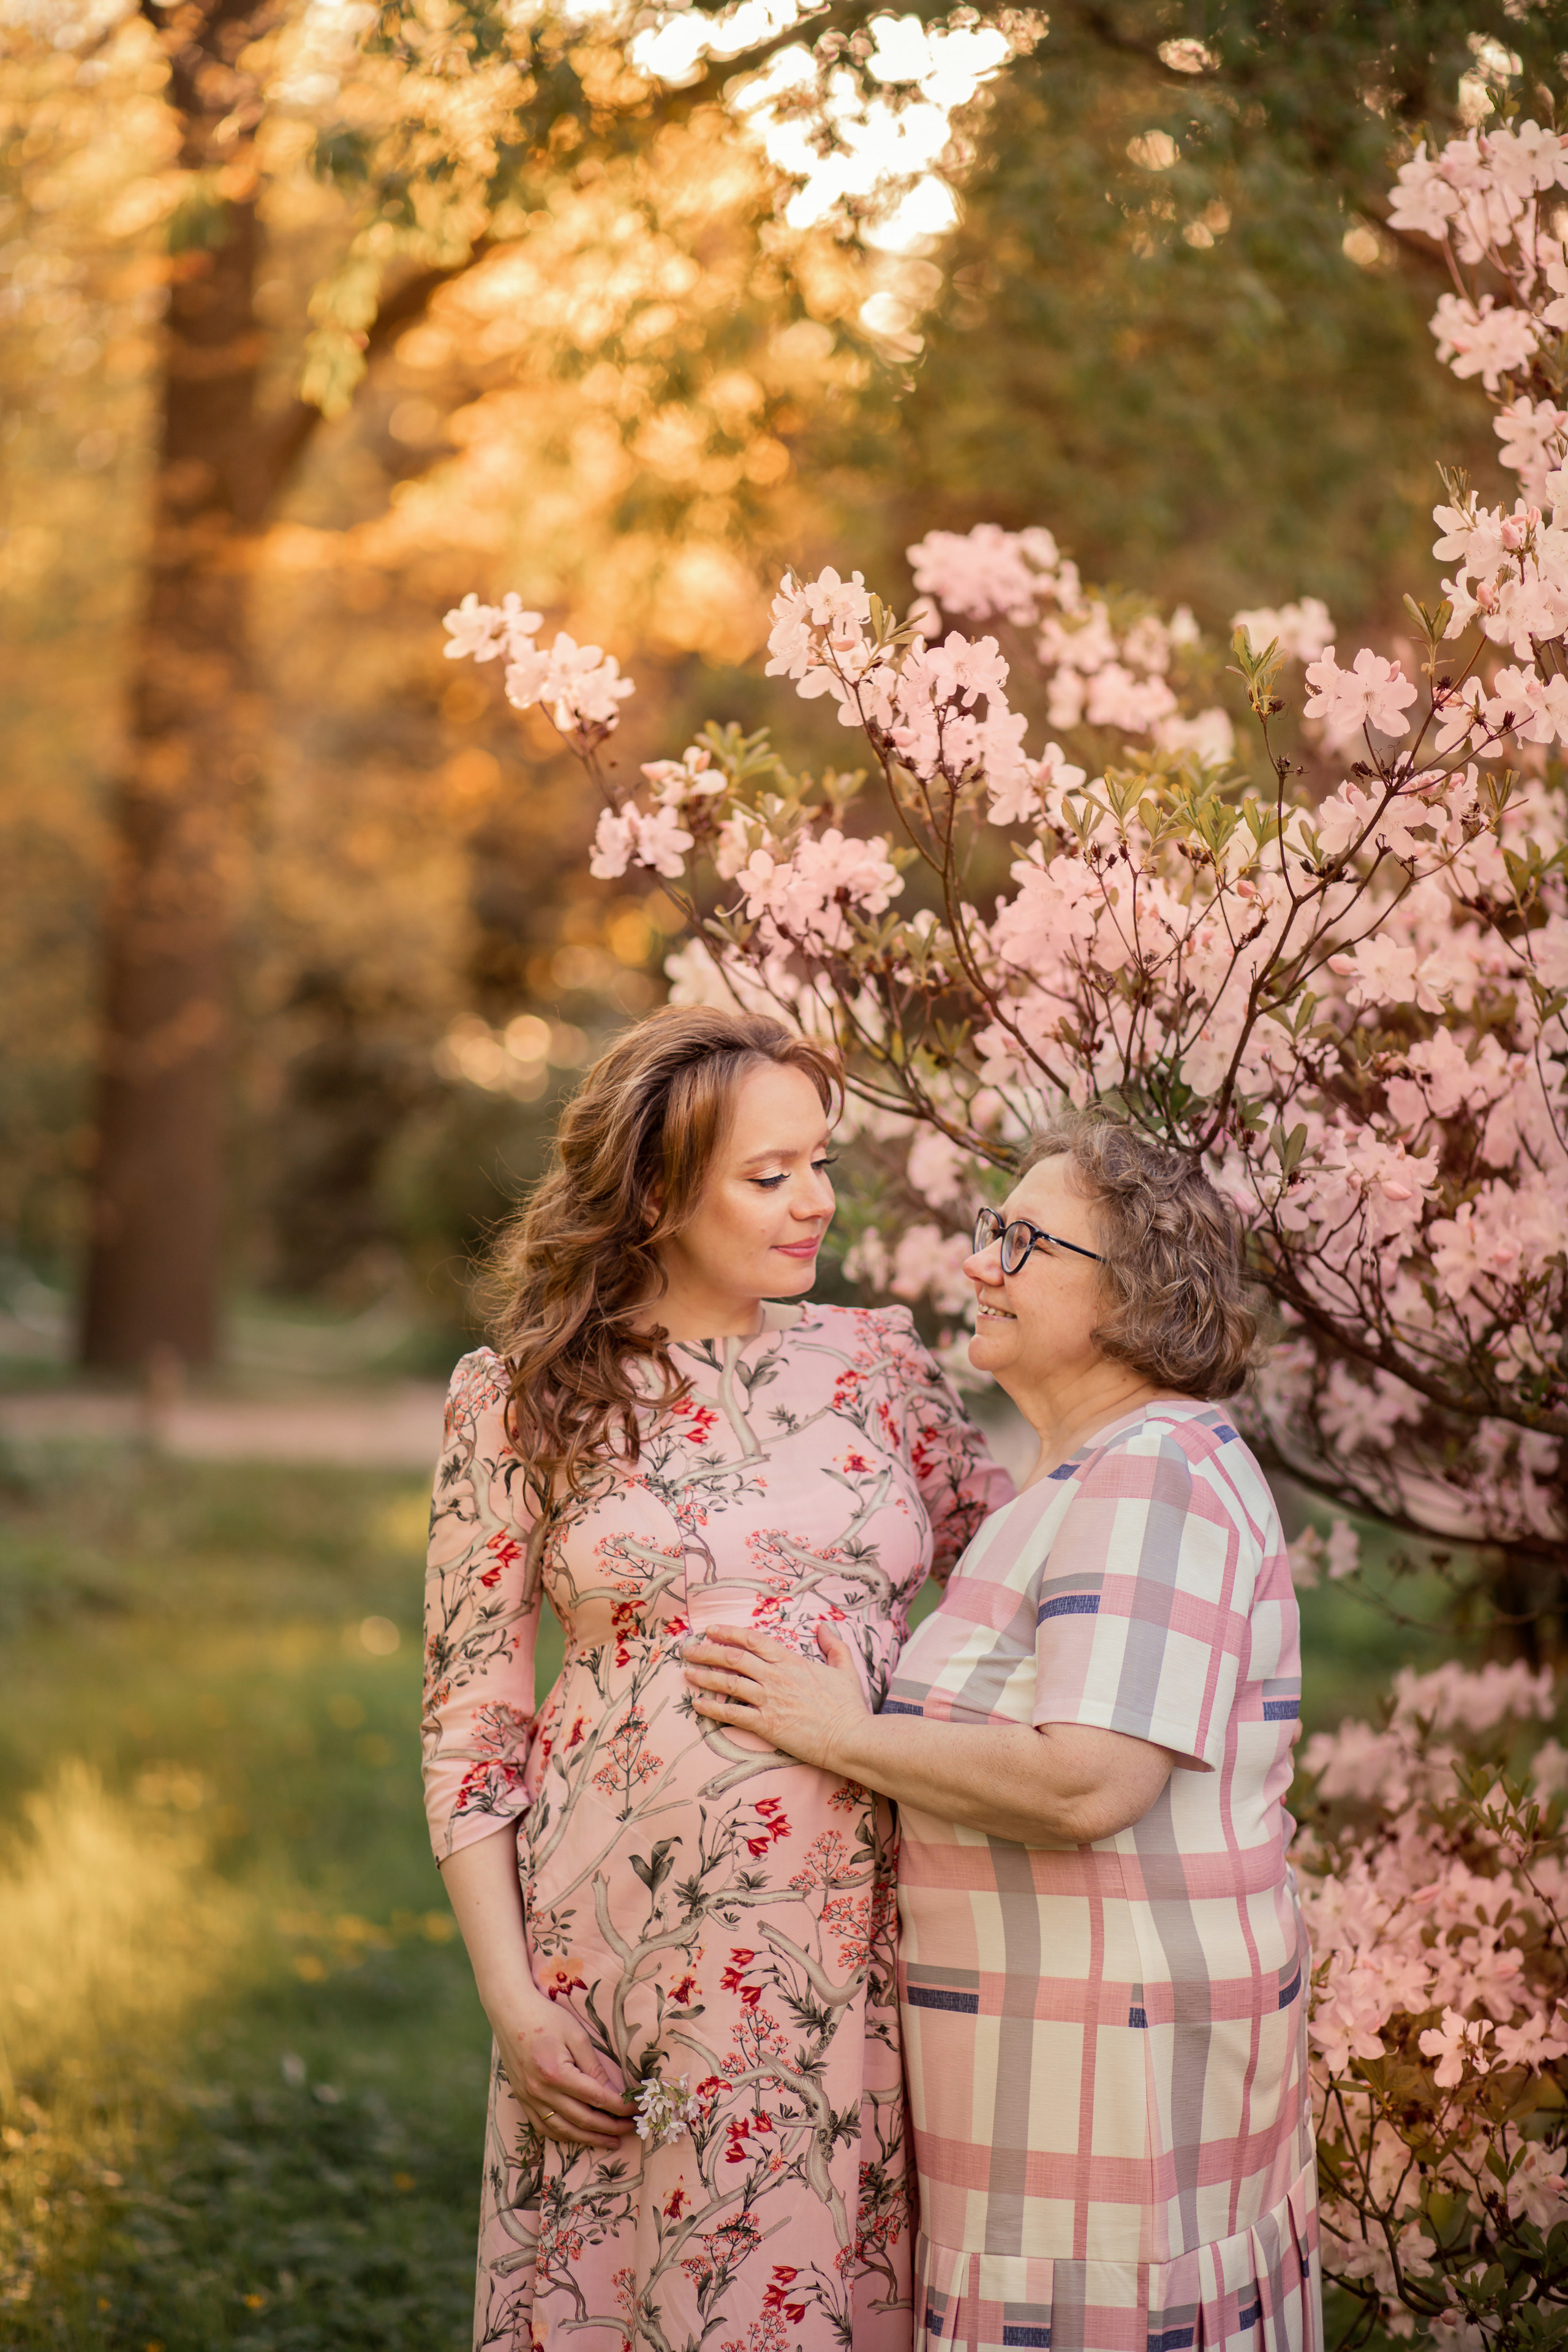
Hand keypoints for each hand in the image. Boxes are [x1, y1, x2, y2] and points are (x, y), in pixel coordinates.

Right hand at [485, 1984, 635, 2151]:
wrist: (509, 2013)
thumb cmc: (546, 2017)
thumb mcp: (576, 2035)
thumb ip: (594, 2066)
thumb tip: (612, 2091)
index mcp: (557, 2074)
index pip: (596, 2098)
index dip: (619, 2107)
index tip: (636, 2109)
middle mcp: (541, 2092)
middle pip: (582, 2119)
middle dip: (610, 2127)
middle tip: (630, 2129)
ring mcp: (529, 2099)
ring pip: (564, 2130)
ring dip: (590, 2139)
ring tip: (611, 2141)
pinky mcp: (522, 2100)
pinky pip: (544, 2128)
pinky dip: (564, 2136)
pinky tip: (579, 2137)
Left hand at [682, 1622, 870, 1771]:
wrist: (851, 1738)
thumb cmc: (849, 1706)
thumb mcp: (845, 1669)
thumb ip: (834, 1645)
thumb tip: (825, 1627)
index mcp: (792, 1662)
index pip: (753, 1640)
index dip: (729, 1633)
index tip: (711, 1629)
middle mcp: (776, 1677)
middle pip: (734, 1658)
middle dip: (708, 1651)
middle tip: (688, 1649)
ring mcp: (770, 1700)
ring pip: (729, 1682)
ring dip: (704, 1676)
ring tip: (687, 1672)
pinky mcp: (767, 1724)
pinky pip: (732, 1713)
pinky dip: (712, 1708)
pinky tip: (697, 1704)